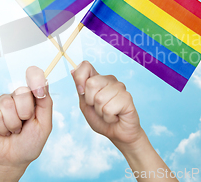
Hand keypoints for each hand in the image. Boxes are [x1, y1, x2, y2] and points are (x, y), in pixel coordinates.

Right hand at [0, 66, 51, 181]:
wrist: (11, 160)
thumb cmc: (29, 143)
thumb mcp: (44, 124)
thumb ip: (46, 102)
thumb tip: (44, 82)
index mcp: (33, 97)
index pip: (35, 77)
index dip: (36, 77)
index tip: (39, 90)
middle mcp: (17, 97)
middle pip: (22, 92)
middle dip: (26, 113)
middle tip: (24, 124)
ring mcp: (2, 102)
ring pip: (8, 104)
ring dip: (13, 124)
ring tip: (13, 130)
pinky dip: (2, 128)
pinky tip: (2, 132)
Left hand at [71, 61, 177, 181]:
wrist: (117, 134)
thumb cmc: (101, 119)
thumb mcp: (85, 104)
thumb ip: (80, 88)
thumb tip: (73, 71)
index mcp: (98, 79)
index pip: (86, 66)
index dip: (80, 78)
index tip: (81, 92)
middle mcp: (110, 80)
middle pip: (91, 83)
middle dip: (90, 101)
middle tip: (99, 108)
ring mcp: (120, 87)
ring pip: (100, 98)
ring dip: (100, 112)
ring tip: (108, 113)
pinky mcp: (127, 98)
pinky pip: (109, 108)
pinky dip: (108, 117)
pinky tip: (115, 117)